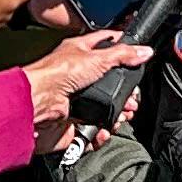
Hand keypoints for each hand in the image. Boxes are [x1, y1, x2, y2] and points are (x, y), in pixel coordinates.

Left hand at [17, 29, 148, 147]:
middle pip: (110, 85)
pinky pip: (93, 132)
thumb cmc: (55, 74)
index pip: (105, 48)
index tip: (138, 57)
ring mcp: (76, 103)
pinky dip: (102, 133)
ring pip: (105, 111)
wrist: (37, 104)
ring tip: (123, 115)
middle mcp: (77, 79)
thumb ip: (123, 55)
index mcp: (80, 56)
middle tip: (133, 99)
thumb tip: (144, 51)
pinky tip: (104, 129)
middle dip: (125, 94)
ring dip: (117, 115)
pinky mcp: (73, 125)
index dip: (121, 50)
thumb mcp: (96, 58)